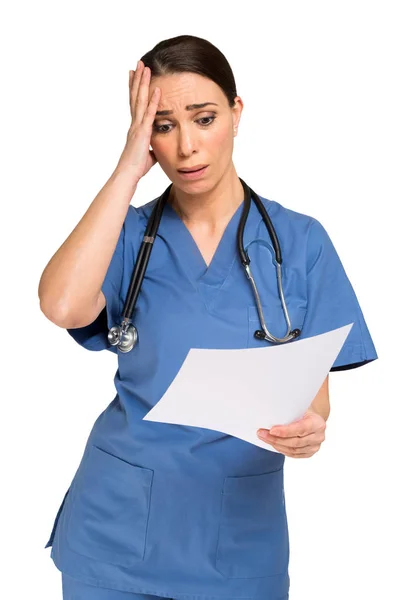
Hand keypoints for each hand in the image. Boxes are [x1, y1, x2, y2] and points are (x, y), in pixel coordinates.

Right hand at [115, 60, 160, 180]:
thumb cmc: (136, 167)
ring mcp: (137, 126)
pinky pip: (149, 113)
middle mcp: (134, 123)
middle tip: (139, 63)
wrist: (128, 174)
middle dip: (137, 79)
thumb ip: (152, 148)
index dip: (134, 89)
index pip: (134, 104)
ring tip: (145, 67)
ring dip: (143, 83)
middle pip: (135, 96)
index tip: (134, 75)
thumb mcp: (148, 154)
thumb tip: (158, 149)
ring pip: (140, 100)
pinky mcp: (142, 132)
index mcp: (135, 127)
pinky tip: (157, 89)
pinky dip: (153, 101)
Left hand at [257, 410, 326, 457]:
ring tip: (264, 438)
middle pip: (295, 442)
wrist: (312, 419)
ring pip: (293, 450)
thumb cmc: (304, 412)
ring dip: (276, 445)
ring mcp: (314, 447)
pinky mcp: (309, 453)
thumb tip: (270, 415)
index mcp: (318, 423)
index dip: (285, 431)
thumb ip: (289, 413)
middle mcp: (318, 437)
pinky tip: (273, 444)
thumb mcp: (299, 408)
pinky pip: (293, 454)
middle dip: (276, 439)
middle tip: (262, 433)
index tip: (271, 430)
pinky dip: (281, 450)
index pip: (301, 429)